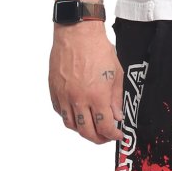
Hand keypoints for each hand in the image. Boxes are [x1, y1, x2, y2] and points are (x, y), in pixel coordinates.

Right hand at [49, 21, 123, 143]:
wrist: (77, 32)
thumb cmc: (97, 48)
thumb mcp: (116, 74)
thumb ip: (116, 99)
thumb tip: (116, 116)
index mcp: (97, 96)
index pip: (105, 128)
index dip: (112, 136)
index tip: (117, 135)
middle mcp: (79, 99)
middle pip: (87, 132)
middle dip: (98, 139)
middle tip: (105, 137)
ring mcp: (64, 95)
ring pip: (71, 125)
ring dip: (82, 130)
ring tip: (91, 127)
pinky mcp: (54, 89)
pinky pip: (60, 111)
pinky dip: (69, 117)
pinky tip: (77, 113)